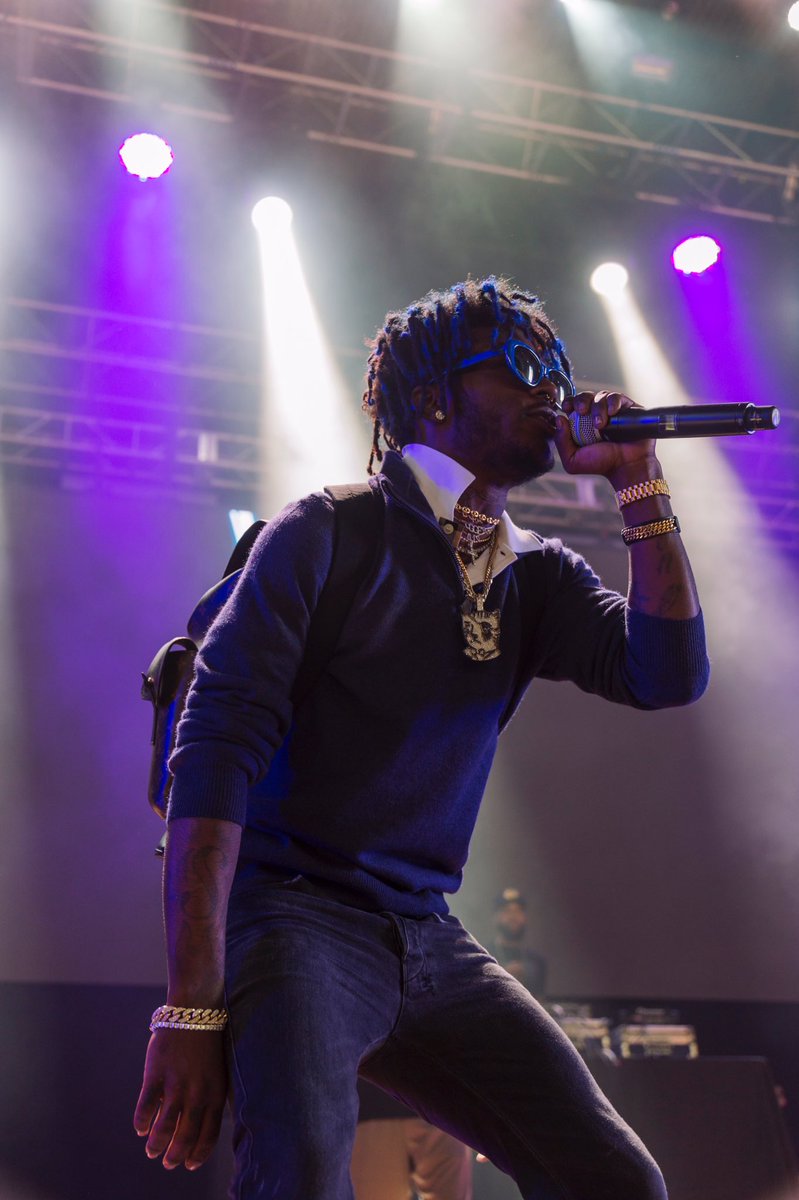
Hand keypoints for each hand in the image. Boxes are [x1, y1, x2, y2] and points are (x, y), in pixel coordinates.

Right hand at [133, 1030, 227, 1169]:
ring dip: (156, 1144)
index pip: (208, 1135)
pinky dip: (142, 1122)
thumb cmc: (207, 1044)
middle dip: (175, 1155)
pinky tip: (141, 1128)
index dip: (198, 1154)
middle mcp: (197, 1093)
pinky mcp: (156, 1074)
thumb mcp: (217, 1073)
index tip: (190, 1165)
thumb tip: (201, 1129)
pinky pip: (146, 1107)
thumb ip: (211, 1100)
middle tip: (168, 1163)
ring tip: (152, 1150)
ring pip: (164, 1127)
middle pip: (185, 1136)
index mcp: (215, 1093)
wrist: (195, 1011)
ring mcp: (176, 1084)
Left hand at [553, 390, 657, 484]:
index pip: (571, 405)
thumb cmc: (601, 464)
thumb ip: (561, 442)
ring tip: (600, 425)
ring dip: (598, 408)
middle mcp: (595, 414)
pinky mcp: (626, 408)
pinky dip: (613, 402)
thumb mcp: (573, 460)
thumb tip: (559, 418)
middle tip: (582, 411)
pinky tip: (612, 413)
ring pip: (600, 396)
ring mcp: (611, 410)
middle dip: (581, 400)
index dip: (568, 402)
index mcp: (580, 423)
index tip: (567, 407)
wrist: (626, 466)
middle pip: (585, 396)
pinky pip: (617, 397)